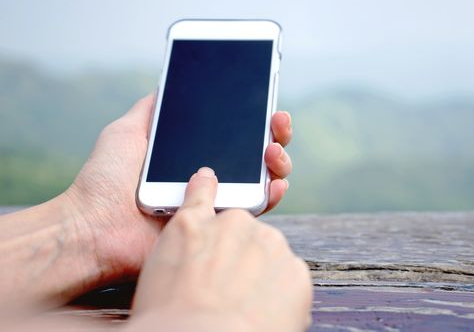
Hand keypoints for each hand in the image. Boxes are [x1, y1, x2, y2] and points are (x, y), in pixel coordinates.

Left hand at [63, 94, 293, 284]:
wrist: (94, 226)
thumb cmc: (103, 181)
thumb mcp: (126, 132)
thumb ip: (151, 109)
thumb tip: (168, 82)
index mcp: (192, 154)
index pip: (235, 133)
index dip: (256, 118)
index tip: (268, 103)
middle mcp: (210, 177)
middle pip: (257, 154)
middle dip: (275, 135)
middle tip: (277, 122)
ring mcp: (216, 201)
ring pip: (263, 180)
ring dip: (278, 162)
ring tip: (272, 152)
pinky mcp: (217, 227)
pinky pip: (255, 211)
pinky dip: (273, 195)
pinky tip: (275, 182)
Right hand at [128, 168, 311, 331]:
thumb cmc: (168, 320)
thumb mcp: (154, 273)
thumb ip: (173, 247)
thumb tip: (187, 236)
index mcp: (191, 225)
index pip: (201, 192)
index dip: (205, 188)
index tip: (208, 179)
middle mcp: (233, 225)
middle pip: (241, 232)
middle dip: (236, 253)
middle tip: (223, 288)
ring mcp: (269, 245)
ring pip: (268, 255)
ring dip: (259, 273)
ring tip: (241, 306)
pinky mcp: (294, 270)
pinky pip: (288, 278)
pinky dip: (279, 294)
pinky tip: (261, 314)